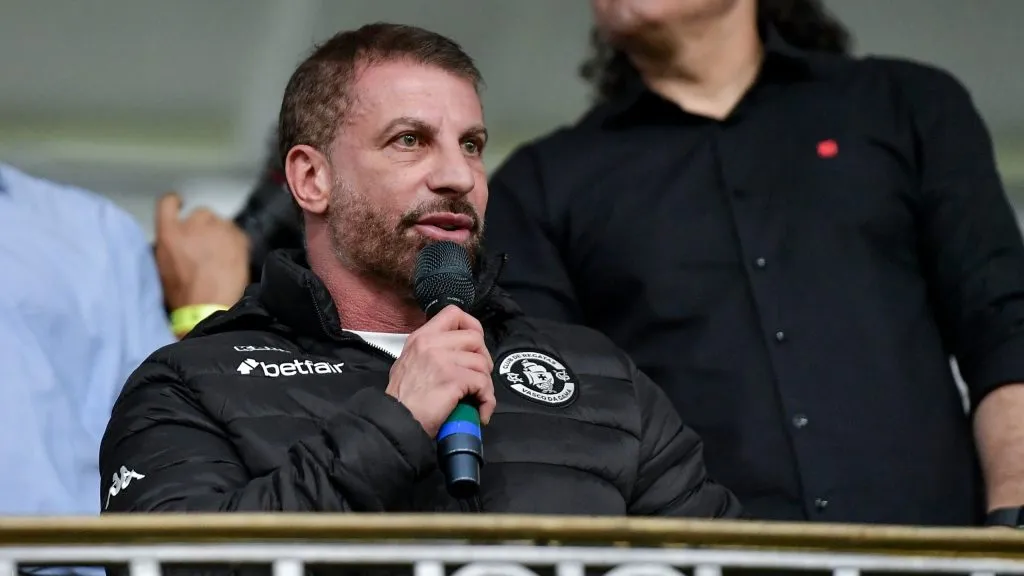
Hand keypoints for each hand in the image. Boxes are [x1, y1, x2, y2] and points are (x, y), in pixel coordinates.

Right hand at [155, 193, 250, 309]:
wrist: (207, 307)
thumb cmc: (183, 295)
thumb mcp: (161, 267)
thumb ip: (167, 244)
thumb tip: (174, 240)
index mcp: (169, 233)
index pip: (168, 203)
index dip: (175, 202)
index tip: (179, 203)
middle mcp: (193, 225)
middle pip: (201, 213)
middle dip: (203, 227)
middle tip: (206, 246)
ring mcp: (218, 230)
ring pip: (222, 223)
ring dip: (221, 234)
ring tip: (220, 256)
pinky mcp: (238, 238)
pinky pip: (238, 233)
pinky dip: (236, 242)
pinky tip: (231, 258)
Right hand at [386, 305, 495, 436]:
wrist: (395, 422)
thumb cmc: (402, 401)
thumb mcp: (407, 364)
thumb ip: (429, 352)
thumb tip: (453, 354)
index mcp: (421, 337)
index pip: (454, 313)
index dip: (472, 326)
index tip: (475, 345)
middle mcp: (431, 343)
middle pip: (475, 337)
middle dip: (483, 359)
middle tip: (478, 377)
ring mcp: (442, 359)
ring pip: (482, 362)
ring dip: (486, 384)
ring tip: (478, 398)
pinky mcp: (453, 378)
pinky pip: (483, 383)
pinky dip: (486, 399)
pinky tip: (480, 411)